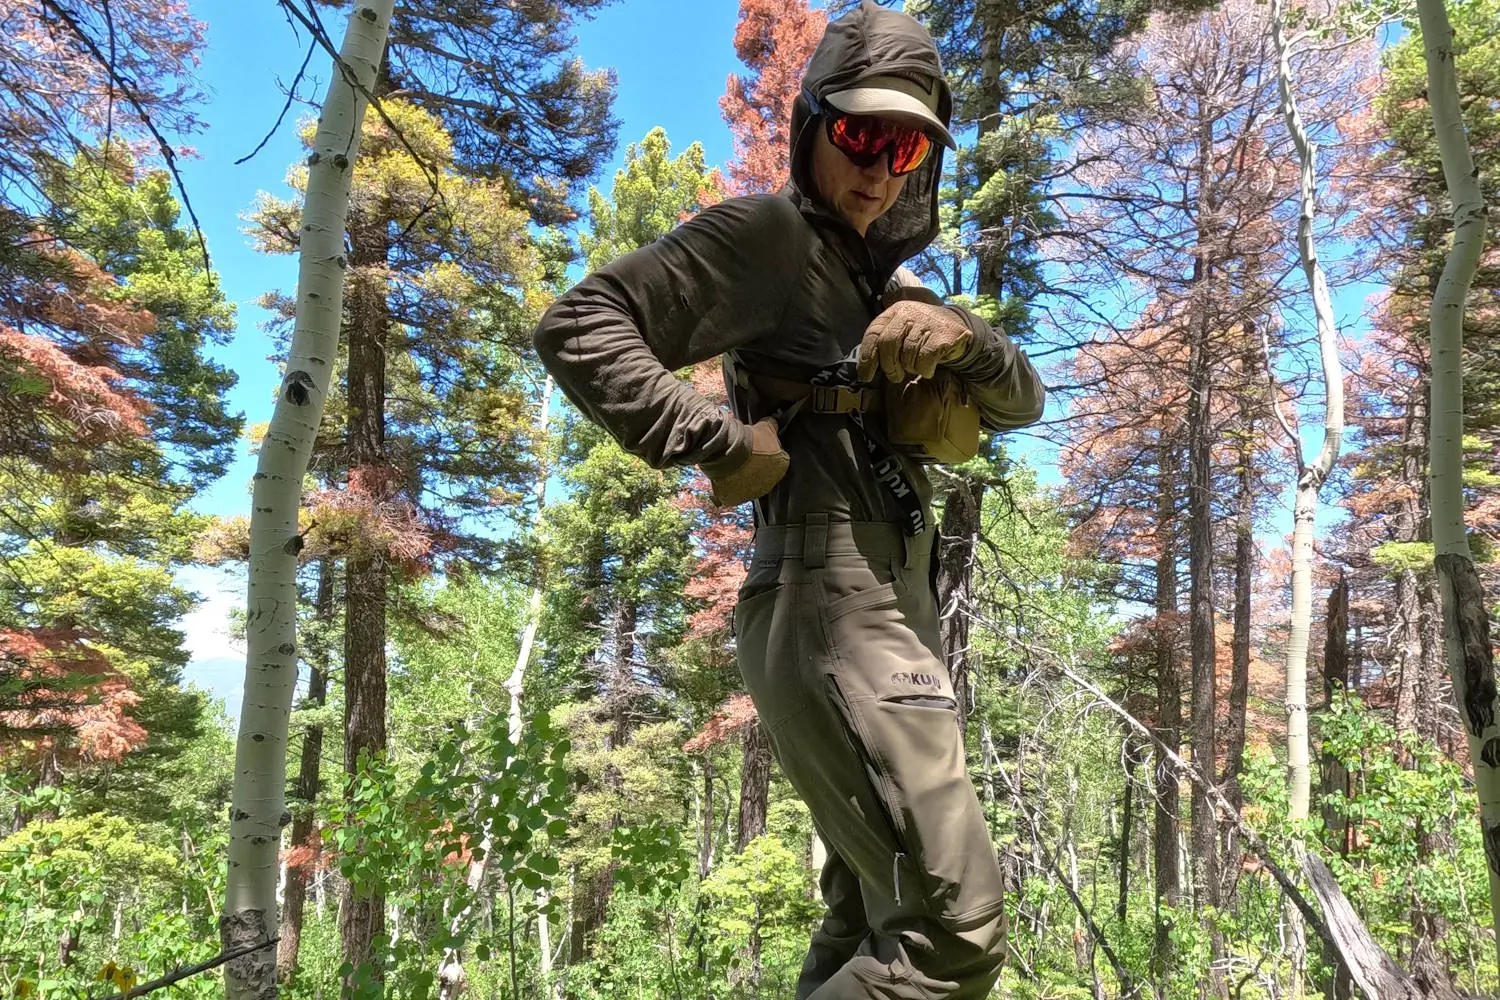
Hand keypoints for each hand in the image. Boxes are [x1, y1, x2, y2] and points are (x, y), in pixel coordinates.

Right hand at [701, 418, 788, 506]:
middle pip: (765, 473)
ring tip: (734, 465)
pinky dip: (732, 485)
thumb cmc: (749, 440)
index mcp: (782, 465)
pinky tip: (727, 476)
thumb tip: (774, 422)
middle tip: (745, 455)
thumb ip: (772, 427)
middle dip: (757, 465)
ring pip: (750, 483)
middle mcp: (772, 482)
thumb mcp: (765, 427)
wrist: (728, 452)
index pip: (779, 458)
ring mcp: (754, 492)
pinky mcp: (738, 498)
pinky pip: (736, 492)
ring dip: (745, 476)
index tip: (758, 446)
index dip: (768, 451)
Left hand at [857, 300, 972, 383]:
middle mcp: (909, 313)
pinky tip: (929, 367)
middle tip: (895, 376)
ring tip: (916, 366)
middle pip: (888, 344)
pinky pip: (924, 360)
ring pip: (907, 355)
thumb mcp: (902, 332)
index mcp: (895, 312)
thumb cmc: (923, 336)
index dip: (867, 357)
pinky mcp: (943, 335)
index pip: (873, 333)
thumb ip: (884, 342)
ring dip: (910, 367)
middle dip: (889, 366)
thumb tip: (864, 368)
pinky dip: (925, 369)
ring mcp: (927, 322)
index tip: (866, 375)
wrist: (957, 330)